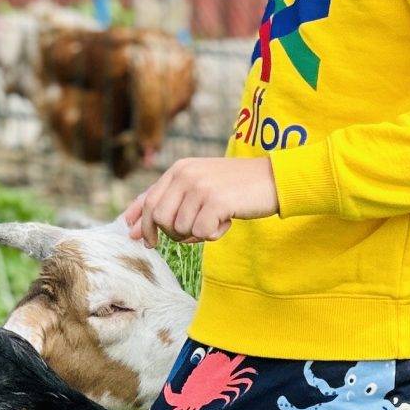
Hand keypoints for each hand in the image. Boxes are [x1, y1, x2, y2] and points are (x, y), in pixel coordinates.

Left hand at [123, 157, 279, 246]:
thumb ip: (171, 199)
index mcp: (179, 169)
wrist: (274, 179)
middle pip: (159, 218)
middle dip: (173, 233)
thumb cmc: (237, 186)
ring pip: (179, 228)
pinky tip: (227, 222)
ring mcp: (200, 187)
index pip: (148, 201)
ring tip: (216, 221)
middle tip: (194, 232)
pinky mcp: (216, 201)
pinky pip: (200, 233)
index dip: (142, 224)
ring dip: (196, 234)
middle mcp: (185, 175)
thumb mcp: (200, 184)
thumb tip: (135, 228)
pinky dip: (213, 235)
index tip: (142, 240)